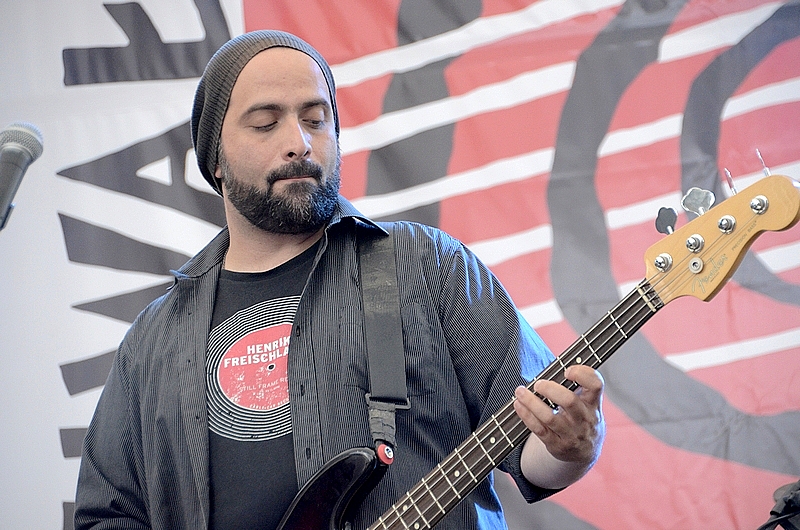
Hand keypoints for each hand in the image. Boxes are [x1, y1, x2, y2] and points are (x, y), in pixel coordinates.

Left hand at [513, 365, 604, 485]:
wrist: (585, 450)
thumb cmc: (581, 417)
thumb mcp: (587, 403)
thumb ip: (575, 386)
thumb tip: (550, 368)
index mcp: (593, 403)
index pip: (596, 385)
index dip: (583, 374)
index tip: (567, 371)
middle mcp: (585, 419)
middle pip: (569, 401)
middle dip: (550, 389)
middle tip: (538, 384)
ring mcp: (571, 434)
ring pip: (550, 417)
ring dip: (531, 402)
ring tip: (520, 392)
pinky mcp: (557, 445)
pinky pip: (539, 429)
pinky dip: (526, 416)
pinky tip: (519, 406)